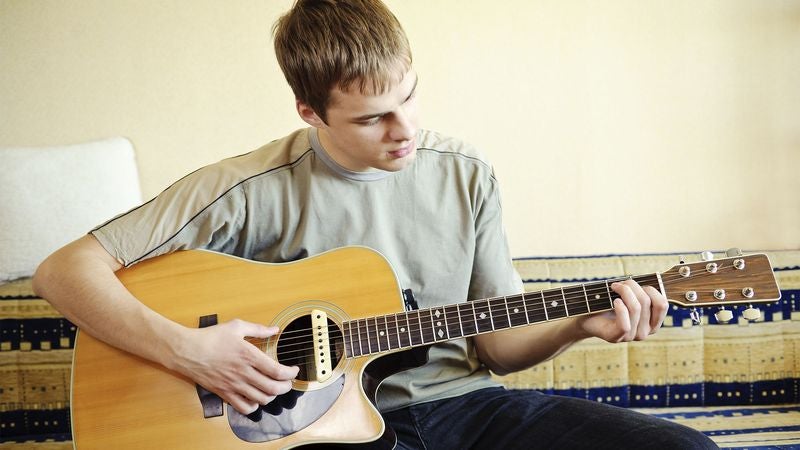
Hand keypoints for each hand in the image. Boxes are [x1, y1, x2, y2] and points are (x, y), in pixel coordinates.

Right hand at [168, 319, 298, 414]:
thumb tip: (275, 329)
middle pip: (273, 388)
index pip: (277, 371)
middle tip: (287, 382)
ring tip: (274, 389)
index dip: (290, 374)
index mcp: (249, 355)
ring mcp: (234, 385)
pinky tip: (256, 398)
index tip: (294, 370)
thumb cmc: (210, 337)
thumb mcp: (236, 326)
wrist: (186, 351)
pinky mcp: (224, 393)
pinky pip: (244, 407)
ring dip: (272, 396)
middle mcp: (243, 373)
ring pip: (261, 399)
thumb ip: (258, 328)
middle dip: (286, 387)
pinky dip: (254, 406)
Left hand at [576, 279, 667, 342]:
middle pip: (646, 301)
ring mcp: (631, 337)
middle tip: (619, 284)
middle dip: (632, 286)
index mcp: (652, 323)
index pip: (662, 304)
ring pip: (636, 308)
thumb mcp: (628, 295)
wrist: (586, 317)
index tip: (638, 284)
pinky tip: (614, 301)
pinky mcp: (616, 337)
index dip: (652, 289)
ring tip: (613, 288)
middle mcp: (644, 332)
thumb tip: (654, 278)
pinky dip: (620, 308)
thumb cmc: (608, 303)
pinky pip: (625, 323)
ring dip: (624, 292)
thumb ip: (642, 290)